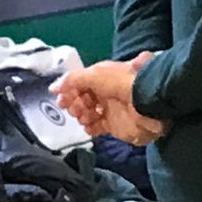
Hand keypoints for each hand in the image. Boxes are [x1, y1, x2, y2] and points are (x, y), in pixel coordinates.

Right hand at [51, 56, 165, 145]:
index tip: (62, 99)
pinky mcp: (114, 125)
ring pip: (87, 113)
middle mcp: (108, 91)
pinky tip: (90, 126)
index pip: (82, 82)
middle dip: (75, 104)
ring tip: (86, 116)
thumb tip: (53, 88)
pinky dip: (90, 127)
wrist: (147, 103)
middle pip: (82, 98)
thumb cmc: (122, 83)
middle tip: (75, 108)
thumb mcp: (95, 74)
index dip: (70, 90)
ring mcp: (111, 108)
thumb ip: (72, 80)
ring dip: (81, 115)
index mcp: (105, 75)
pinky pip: (96, 127)